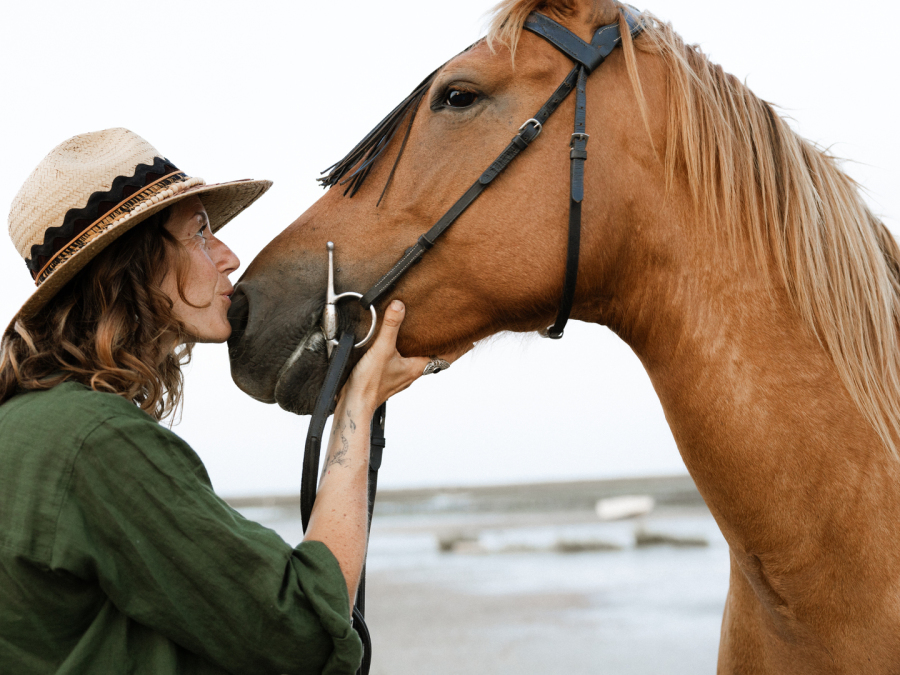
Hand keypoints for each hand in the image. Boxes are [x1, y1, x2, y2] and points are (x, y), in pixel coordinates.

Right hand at [340, 300, 470, 412]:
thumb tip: (400, 305)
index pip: (446, 356)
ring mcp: (400, 377)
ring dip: (427, 351)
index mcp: (417, 368)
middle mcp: (411, 373)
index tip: (471, 340)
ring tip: (430, 338)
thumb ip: (391, 326)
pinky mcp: (387, 378)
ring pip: (420, 362)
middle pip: (435, 358)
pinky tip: (400, 349)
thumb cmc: (370, 384)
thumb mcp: (382, 350)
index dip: (459, 348)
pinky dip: (410, 355)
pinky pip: (405, 364)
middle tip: (454, 335)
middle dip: (445, 347)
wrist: (354, 404)